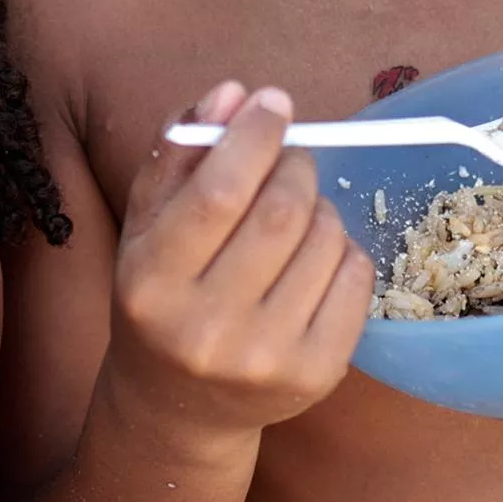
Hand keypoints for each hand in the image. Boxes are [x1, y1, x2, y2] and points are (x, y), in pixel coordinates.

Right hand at [102, 81, 373, 441]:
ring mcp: (267, 358)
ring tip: (293, 220)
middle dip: (294, 166)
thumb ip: (178, 154)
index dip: (254, 136)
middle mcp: (207, 329)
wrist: (180, 407)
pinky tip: (313, 260)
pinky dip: (343, 248)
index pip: (218, 193)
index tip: (272, 102)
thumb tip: (232, 94)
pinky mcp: (318, 373)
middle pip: (281, 212)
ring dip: (319, 207)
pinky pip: (357, 276)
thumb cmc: (162, 301)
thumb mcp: (145, 228)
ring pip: (326, 238)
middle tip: (289, 161)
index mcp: (151, 285)